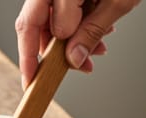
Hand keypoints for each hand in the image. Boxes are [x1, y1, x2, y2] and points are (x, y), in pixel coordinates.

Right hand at [16, 0, 138, 87]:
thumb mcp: (117, 1)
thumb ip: (92, 30)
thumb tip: (72, 59)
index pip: (30, 26)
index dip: (28, 57)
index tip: (31, 81)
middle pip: (37, 24)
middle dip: (57, 51)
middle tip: (77, 67)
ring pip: (52, 19)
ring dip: (72, 40)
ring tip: (98, 48)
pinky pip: (63, 9)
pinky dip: (79, 25)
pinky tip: (100, 30)